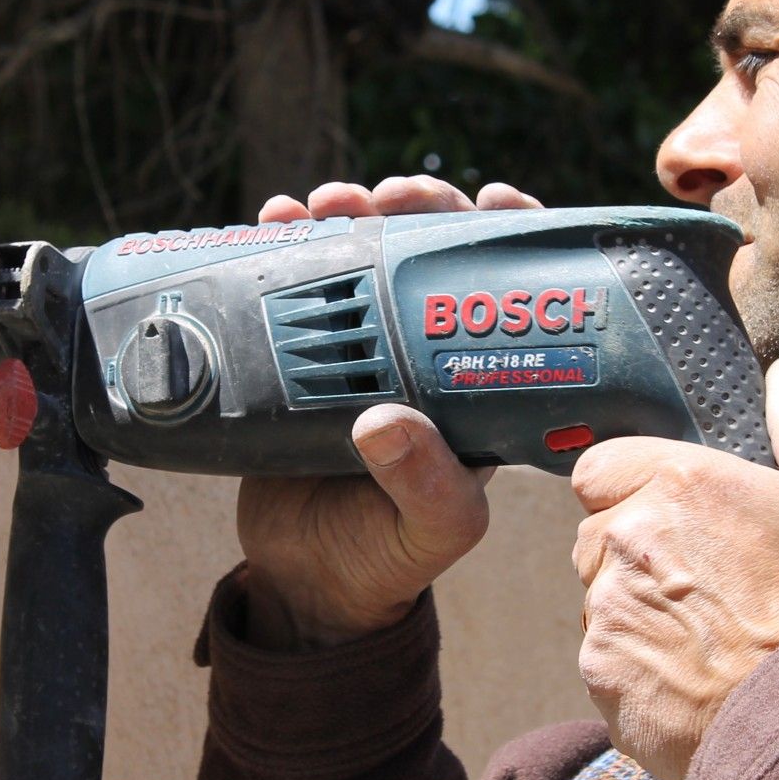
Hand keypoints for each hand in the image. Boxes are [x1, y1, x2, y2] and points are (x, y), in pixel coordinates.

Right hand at [237, 176, 542, 649]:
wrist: (305, 582)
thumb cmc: (388, 557)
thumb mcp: (431, 530)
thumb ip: (426, 485)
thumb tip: (385, 422)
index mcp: (476, 381)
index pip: (506, 288)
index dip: (506, 235)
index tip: (490, 200)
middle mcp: (424, 353)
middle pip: (431, 252)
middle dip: (415, 207)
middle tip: (386, 197)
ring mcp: (362, 348)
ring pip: (365, 256)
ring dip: (348, 214)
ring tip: (322, 204)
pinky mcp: (302, 355)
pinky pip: (298, 284)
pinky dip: (286, 244)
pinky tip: (272, 220)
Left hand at [571, 356, 778, 779]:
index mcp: (675, 481)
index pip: (598, 468)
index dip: (630, 490)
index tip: (676, 520)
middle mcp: (625, 538)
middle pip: (596, 535)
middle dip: (634, 554)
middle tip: (707, 588)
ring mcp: (606, 610)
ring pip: (599, 600)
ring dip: (637, 613)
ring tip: (709, 641)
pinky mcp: (601, 676)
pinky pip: (604, 662)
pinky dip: (638, 670)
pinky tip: (696, 682)